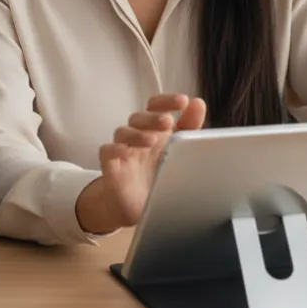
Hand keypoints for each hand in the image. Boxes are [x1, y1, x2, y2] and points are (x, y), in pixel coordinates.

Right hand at [75, 94, 206, 234]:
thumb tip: (198, 103)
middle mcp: (138, 136)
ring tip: (151, 140)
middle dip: (153, 117)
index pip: (156, 106)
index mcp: (155, 130)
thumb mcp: (178, 150)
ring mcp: (124, 149)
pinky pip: (108, 150)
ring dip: (137, 133)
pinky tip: (126, 151)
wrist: (138, 207)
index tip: (182, 101)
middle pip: (139, 117)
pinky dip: (116, 148)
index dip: (166, 101)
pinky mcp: (111, 165)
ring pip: (123, 131)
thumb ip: (188, 127)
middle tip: (167, 121)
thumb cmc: (158, 175)